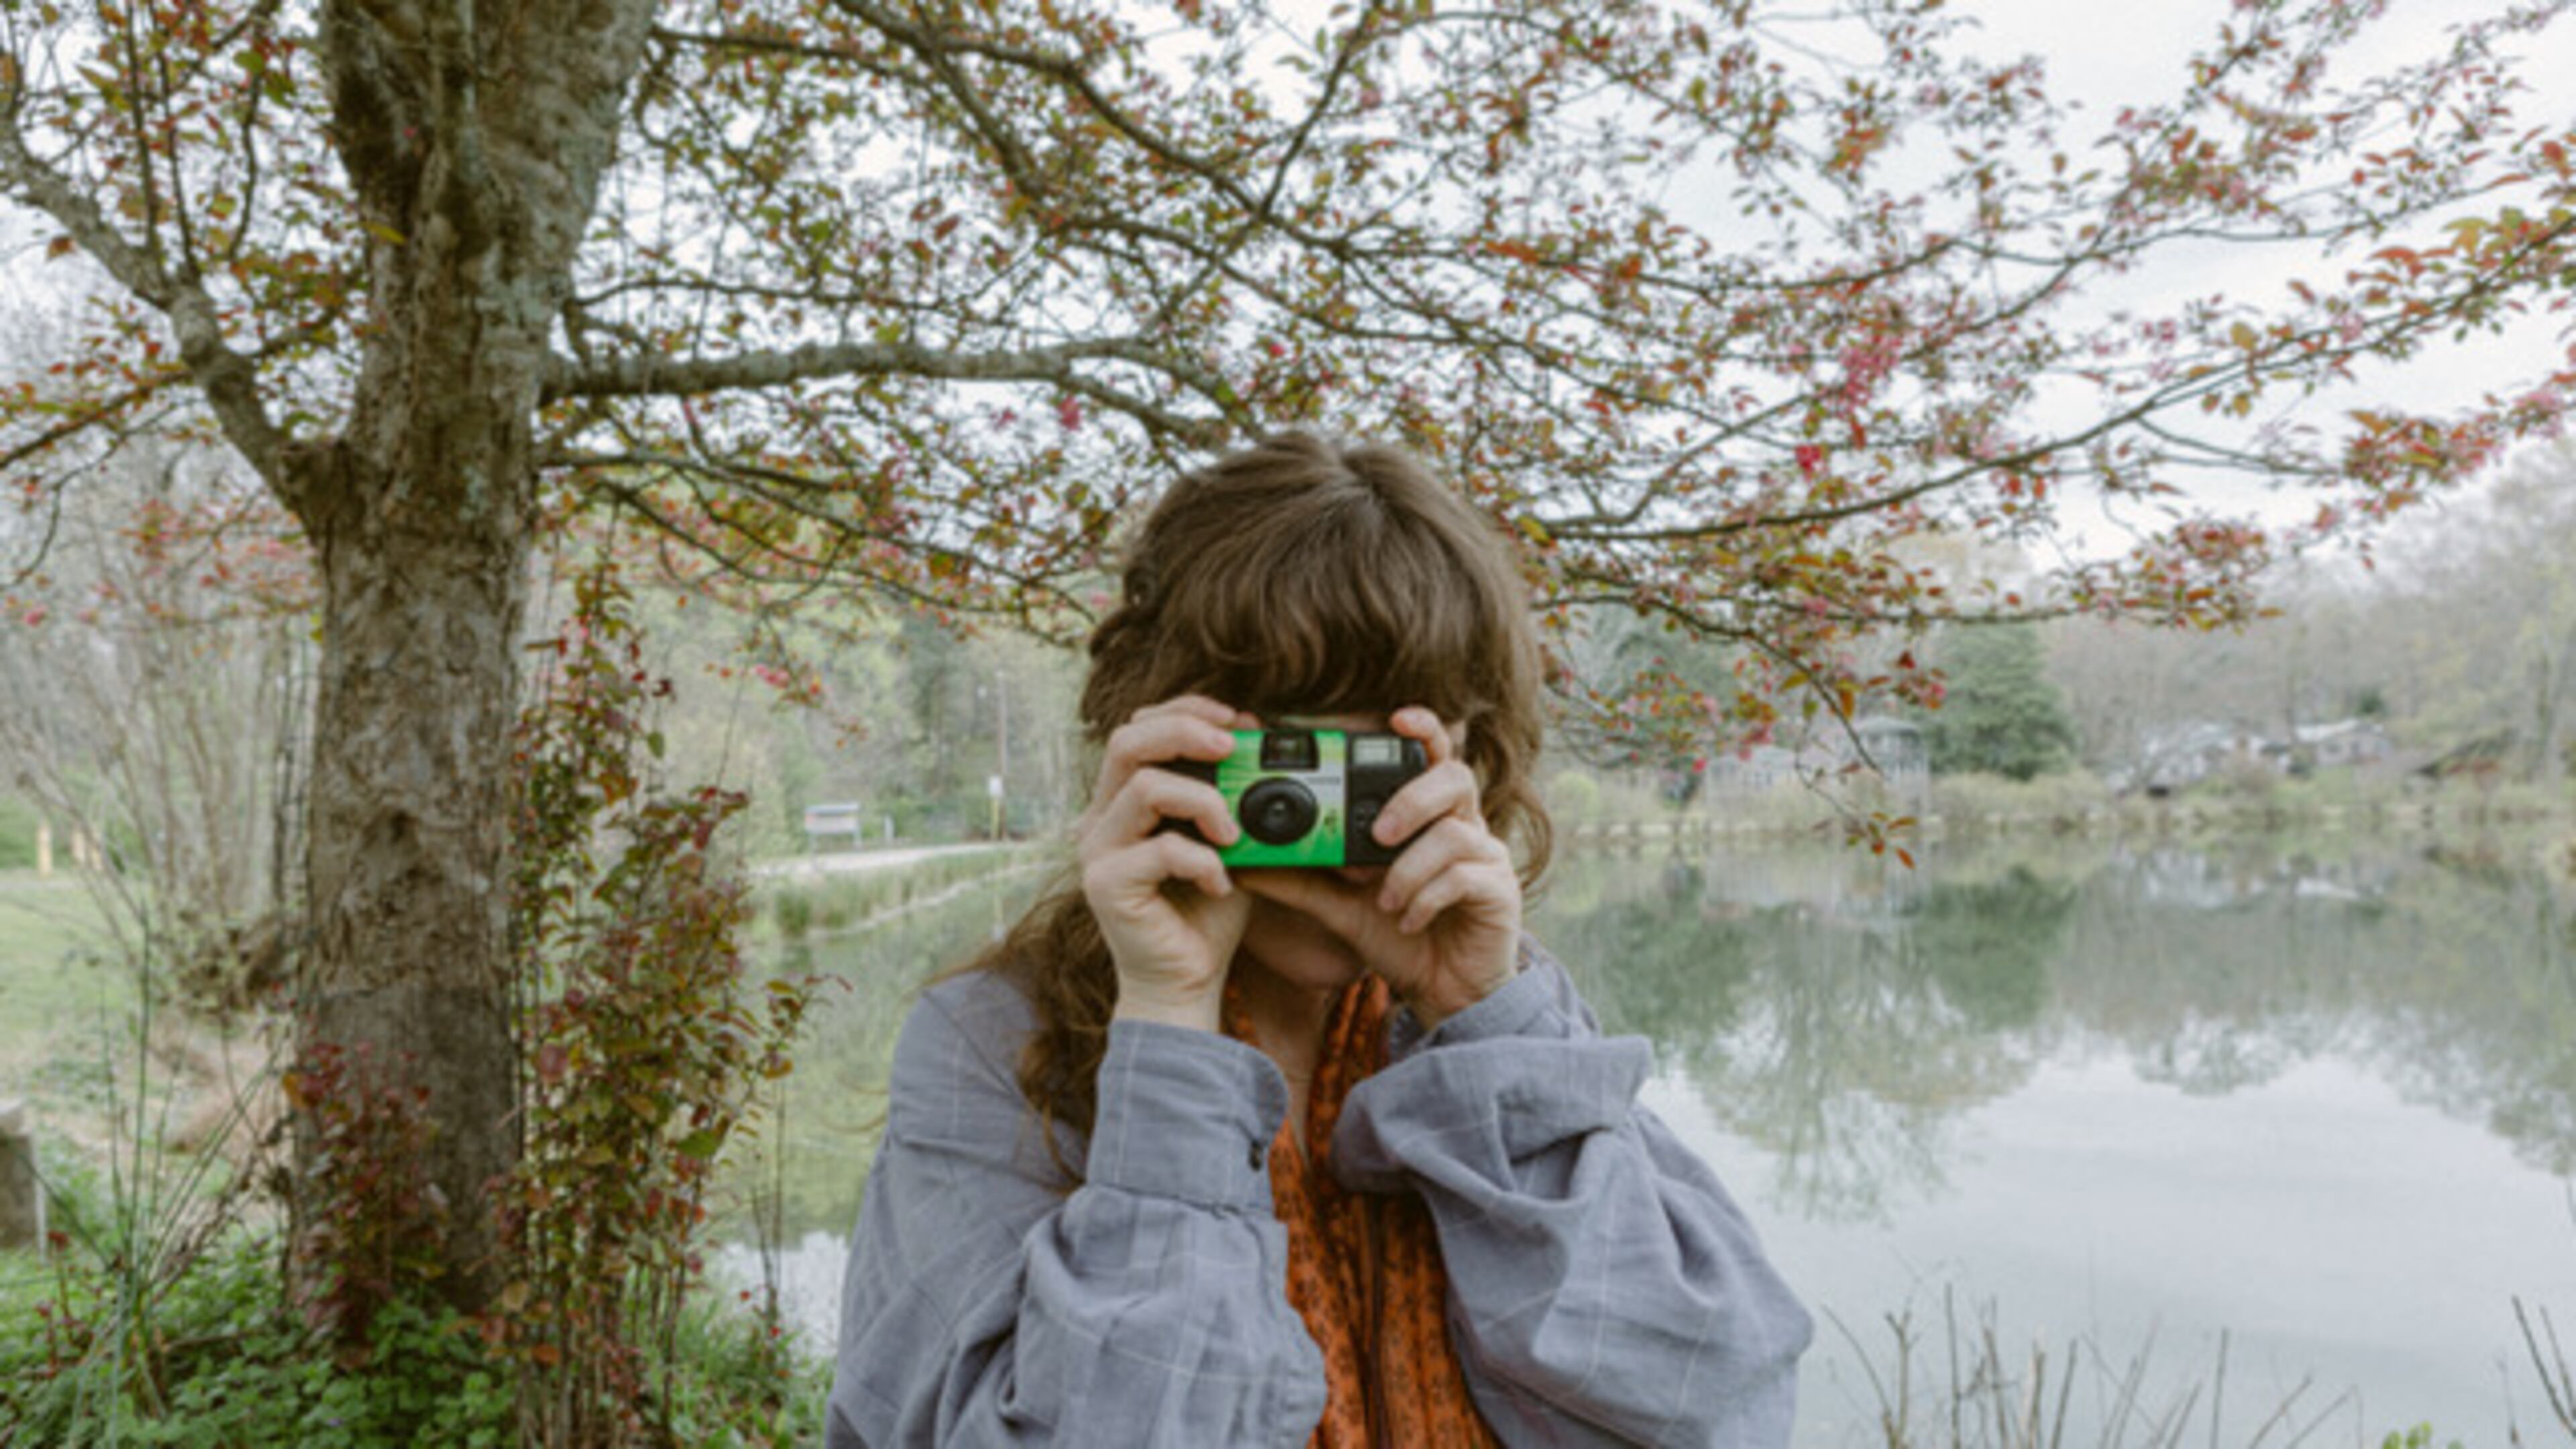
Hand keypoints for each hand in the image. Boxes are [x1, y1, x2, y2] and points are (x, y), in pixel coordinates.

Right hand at [1076, 695, 1256, 1032]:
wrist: (1187, 982)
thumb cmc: (1206, 912)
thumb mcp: (1230, 841)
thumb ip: (1235, 794)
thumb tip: (1258, 736)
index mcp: (1124, 799)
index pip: (1139, 727)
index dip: (1186, 710)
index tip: (1236, 719)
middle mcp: (1100, 817)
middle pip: (1128, 740)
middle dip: (1186, 730)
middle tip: (1233, 746)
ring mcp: (1097, 850)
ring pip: (1145, 786)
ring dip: (1204, 800)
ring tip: (1235, 835)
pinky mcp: (1105, 884)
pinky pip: (1160, 849)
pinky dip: (1203, 861)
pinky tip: (1220, 884)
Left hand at [1236, 706, 1520, 1029]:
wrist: (1443, 995)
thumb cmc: (1401, 939)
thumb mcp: (1341, 906)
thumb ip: (1301, 879)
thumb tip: (1245, 863)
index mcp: (1431, 818)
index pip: (1433, 756)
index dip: (1424, 730)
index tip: (1396, 718)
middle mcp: (1465, 827)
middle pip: (1455, 777)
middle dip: (1411, 800)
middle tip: (1375, 835)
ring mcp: (1487, 858)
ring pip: (1456, 832)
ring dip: (1410, 865)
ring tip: (1384, 898)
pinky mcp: (1499, 892)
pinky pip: (1465, 876)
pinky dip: (1427, 897)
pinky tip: (1408, 920)